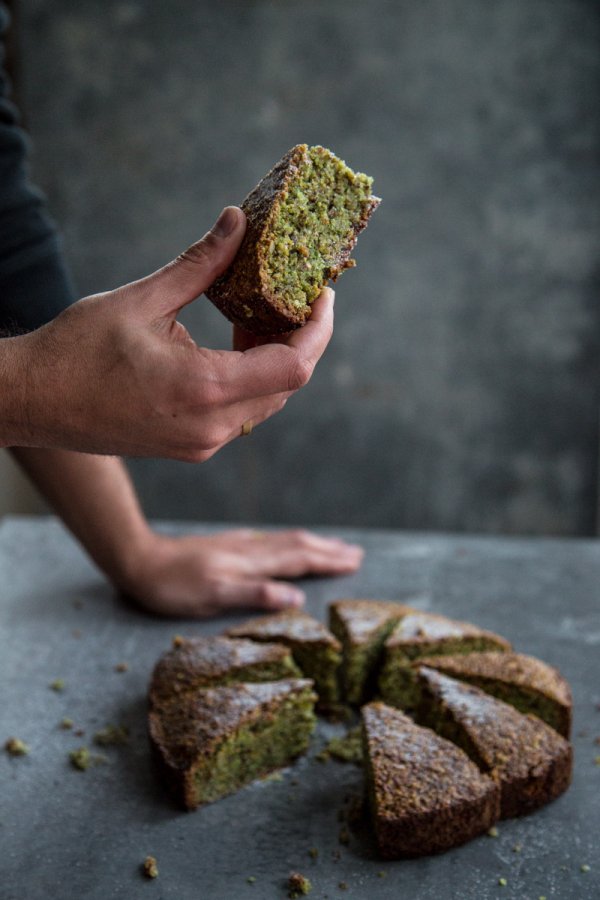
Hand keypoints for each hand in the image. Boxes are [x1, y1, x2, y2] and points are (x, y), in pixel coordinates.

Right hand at [2, 206, 334, 458]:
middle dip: (297, 339)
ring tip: (254, 313)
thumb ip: (199, 264)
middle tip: (290, 296)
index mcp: (205, 390)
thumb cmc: (76, 350)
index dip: (318, 329)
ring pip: (267, 401)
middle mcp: (212, 428)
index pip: (294, 366)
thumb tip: (237, 223)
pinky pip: (241, 413)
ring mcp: (202, 444)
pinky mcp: (191, 447)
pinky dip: (249, 378)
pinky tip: (231, 343)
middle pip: (288, 385)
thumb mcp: (141, 299)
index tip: (322, 296)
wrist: (33, 402)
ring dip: (273, 359)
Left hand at [119, 528, 363, 617]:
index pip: (298, 560)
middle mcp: (249, 550)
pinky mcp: (226, 545)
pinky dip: (289, 543)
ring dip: (312, 543)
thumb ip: (255, 595)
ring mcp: (238, 545)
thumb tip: (297, 599)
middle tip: (356, 553)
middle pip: (297, 546)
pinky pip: (269, 541)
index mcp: (250, 564)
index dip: (327, 562)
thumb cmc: (174, 588)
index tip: (354, 562)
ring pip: (284, 541)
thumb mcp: (213, 597)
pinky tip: (286, 544)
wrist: (140, 560)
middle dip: (328, 550)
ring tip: (333, 546)